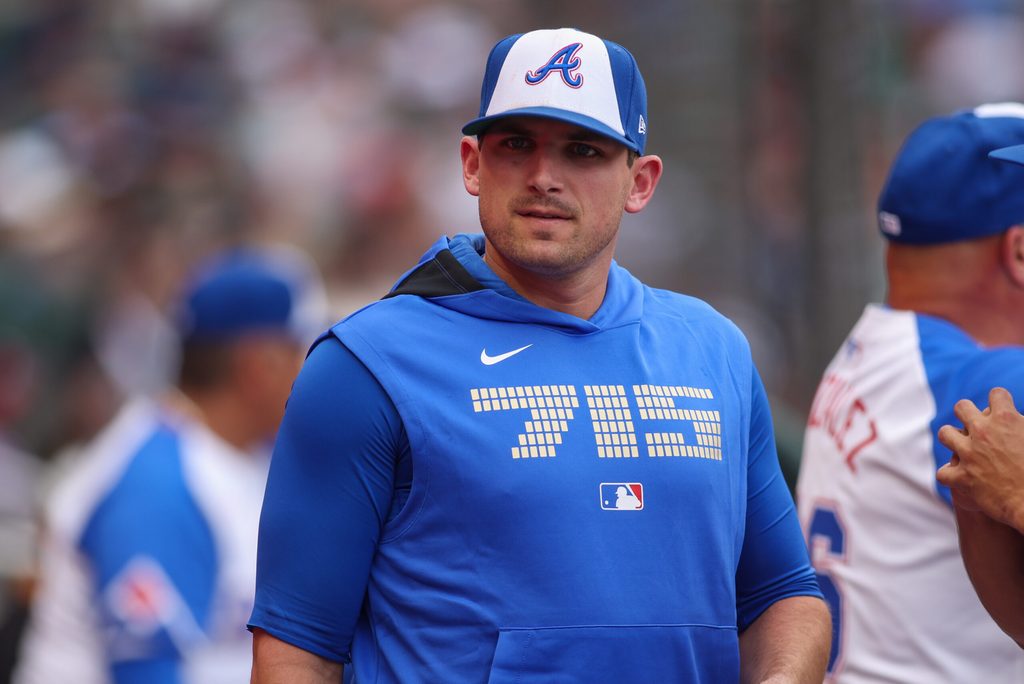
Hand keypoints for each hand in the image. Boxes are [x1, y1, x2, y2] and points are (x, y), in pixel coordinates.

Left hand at [937, 387, 1023, 532]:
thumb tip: (1023, 419)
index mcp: (1007, 419)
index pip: (997, 394)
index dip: (1001, 400)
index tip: (1003, 407)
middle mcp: (983, 432)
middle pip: (962, 407)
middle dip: (966, 412)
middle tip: (974, 423)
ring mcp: (969, 453)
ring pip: (946, 434)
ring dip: (952, 438)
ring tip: (961, 446)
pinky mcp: (962, 477)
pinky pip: (943, 472)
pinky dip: (950, 476)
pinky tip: (959, 478)